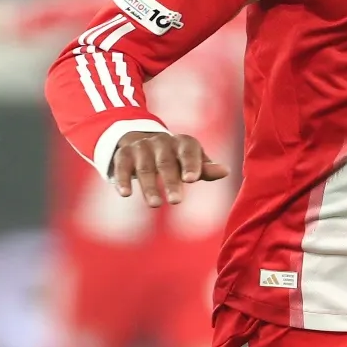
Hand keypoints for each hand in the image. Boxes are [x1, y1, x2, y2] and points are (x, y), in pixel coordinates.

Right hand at [112, 130, 228, 208]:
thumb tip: (225, 171)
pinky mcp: (123, 154)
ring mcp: (141, 147)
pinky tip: (125, 194)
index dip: (191, 164)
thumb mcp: (193, 161)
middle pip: (166, 163)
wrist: (145, 142)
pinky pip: (122, 167)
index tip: (192, 179)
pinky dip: (123, 180)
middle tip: (176, 201)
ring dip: (149, 186)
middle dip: (171, 182)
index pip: (189, 152)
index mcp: (183, 142)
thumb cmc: (178, 158)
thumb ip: (206, 168)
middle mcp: (162, 142)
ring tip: (155, 204)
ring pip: (145, 168)